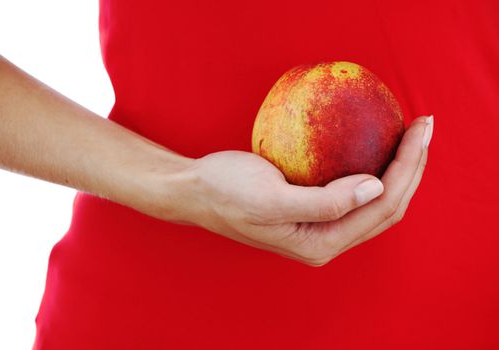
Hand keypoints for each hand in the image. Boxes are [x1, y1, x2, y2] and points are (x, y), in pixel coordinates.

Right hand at [180, 116, 432, 265]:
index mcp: (319, 244)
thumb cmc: (224, 191)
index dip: (406, 169)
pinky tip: (378, 147)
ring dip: (398, 171)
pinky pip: (355, 192)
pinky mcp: (312, 211)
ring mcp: (320, 228)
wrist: (194, 191)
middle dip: (412, 169)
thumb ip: (324, 202)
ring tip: (412, 137)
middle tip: (425, 127)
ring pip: (375, 203)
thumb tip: (375, 188)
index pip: (380, 208)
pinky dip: (374, 170)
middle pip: (386, 208)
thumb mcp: (270, 198)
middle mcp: (325, 241)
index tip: (419, 130)